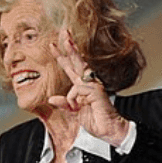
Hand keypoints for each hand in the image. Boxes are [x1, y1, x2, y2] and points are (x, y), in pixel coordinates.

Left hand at [48, 29, 129, 146]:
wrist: (109, 130)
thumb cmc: (96, 121)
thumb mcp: (75, 113)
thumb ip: (64, 104)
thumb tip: (51, 99)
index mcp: (83, 87)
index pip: (71, 69)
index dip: (62, 57)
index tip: (53, 46)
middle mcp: (89, 83)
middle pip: (77, 61)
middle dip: (70, 47)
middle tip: (64, 32)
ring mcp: (94, 85)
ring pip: (77, 73)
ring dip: (73, 77)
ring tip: (75, 85)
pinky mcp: (96, 90)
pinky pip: (77, 90)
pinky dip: (74, 101)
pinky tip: (80, 107)